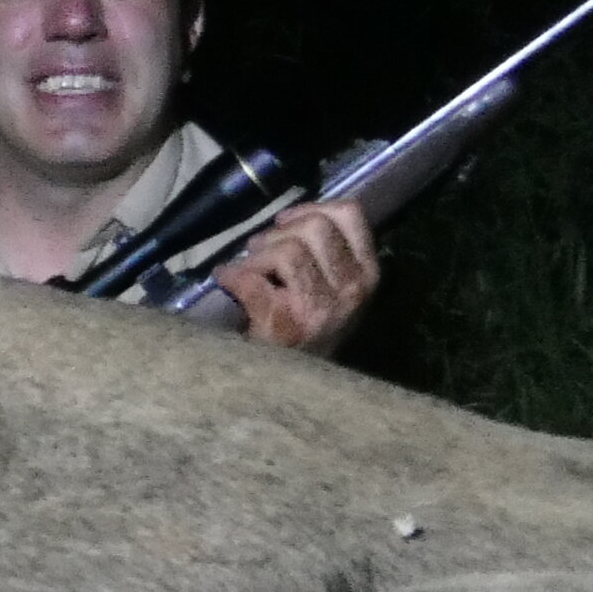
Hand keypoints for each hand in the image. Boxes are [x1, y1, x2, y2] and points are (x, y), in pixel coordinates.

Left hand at [215, 198, 379, 351]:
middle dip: (279, 232)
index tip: (287, 222)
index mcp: (366, 273)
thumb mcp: (337, 287)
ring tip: (249, 268)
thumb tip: (297, 214)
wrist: (291, 383)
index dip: (312, 208)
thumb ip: (330, 251)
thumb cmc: (310, 329)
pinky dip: (231, 275)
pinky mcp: (287, 322)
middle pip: (315, 227)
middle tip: (261, 250)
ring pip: (288, 250)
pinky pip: (252, 279)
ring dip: (258, 254)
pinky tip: (225, 279)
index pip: (351, 214)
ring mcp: (321, 308)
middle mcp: (352, 288)